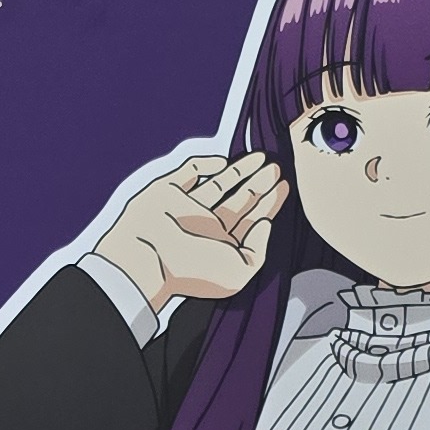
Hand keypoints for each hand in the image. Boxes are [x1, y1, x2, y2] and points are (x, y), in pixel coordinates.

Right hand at [93, 152, 286, 313]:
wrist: (145, 256)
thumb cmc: (189, 271)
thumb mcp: (239, 271)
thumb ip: (258, 249)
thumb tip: (264, 223)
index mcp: (222, 246)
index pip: (251, 221)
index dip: (269, 203)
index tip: (284, 186)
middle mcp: (206, 227)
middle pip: (239, 201)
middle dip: (258, 184)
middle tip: (275, 168)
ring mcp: (188, 208)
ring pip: (218, 184)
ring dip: (239, 171)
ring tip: (260, 157)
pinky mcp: (169, 190)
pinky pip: (189, 172)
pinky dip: (205, 164)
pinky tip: (223, 161)